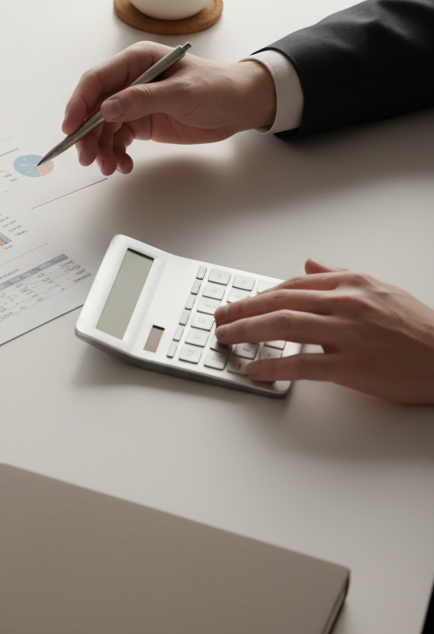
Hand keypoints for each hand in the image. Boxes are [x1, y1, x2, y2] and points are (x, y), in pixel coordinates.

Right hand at [61, 42, 276, 174]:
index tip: (70, 128)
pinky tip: (123, 166)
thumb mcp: (182, 92)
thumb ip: (143, 99)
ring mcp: (134, 103)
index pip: (96, 81)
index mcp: (136, 62)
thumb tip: (107, 108)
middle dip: (88, 135)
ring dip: (102, 149)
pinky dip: (117, 155)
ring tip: (109, 167)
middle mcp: (130, 81)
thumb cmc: (217, 88)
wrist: (241, 106)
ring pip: (104, 128)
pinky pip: (118, 140)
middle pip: (94, 108)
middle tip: (87, 158)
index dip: (79, 103)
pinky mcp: (141, 123)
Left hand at [213, 259, 433, 403]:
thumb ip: (340, 276)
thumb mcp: (378, 289)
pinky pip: (302, 364)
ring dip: (247, 331)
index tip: (237, 304)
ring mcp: (348, 333)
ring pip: (284, 326)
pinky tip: (254, 369)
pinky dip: (273, 366)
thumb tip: (310, 264)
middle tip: (218, 318)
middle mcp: (346, 303)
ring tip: (225, 338)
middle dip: (242, 309)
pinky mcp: (352, 364)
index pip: (291, 286)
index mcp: (350, 284)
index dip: (258, 296)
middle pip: (279, 302)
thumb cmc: (415, 328)